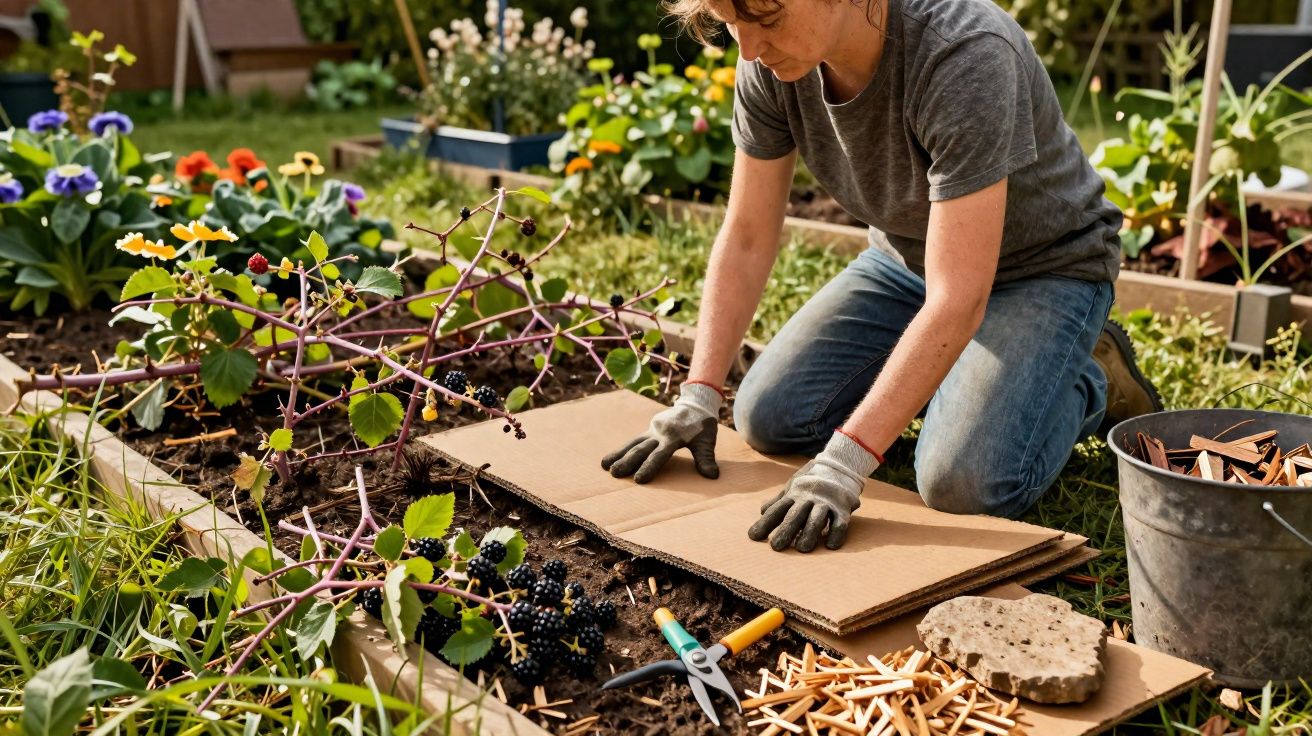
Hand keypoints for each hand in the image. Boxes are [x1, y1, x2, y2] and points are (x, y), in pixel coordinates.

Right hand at [601, 382, 721, 483]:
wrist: (695, 403)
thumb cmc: (703, 425)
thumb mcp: (707, 440)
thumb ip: (706, 457)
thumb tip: (712, 476)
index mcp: (674, 436)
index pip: (659, 455)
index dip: (650, 467)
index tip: (640, 480)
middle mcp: (660, 432)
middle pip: (641, 449)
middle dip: (628, 462)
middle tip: (615, 474)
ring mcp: (652, 430)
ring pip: (633, 444)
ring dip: (619, 455)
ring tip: (605, 466)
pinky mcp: (649, 430)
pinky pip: (634, 441)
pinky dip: (621, 450)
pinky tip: (610, 459)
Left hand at [748, 431, 880, 551]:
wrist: (839, 467)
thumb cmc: (810, 482)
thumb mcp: (792, 487)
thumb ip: (779, 501)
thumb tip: (761, 511)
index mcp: (794, 494)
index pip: (777, 510)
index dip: (765, 523)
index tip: (753, 536)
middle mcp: (809, 498)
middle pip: (795, 515)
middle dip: (786, 530)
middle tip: (776, 547)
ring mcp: (826, 503)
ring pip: (817, 519)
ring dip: (809, 533)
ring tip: (801, 548)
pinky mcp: (842, 509)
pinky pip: (840, 522)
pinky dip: (836, 534)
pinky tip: (830, 546)